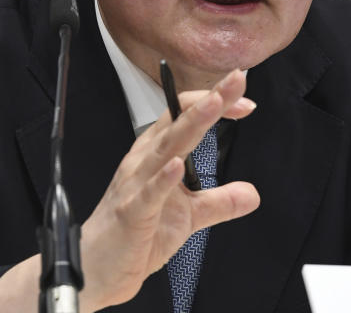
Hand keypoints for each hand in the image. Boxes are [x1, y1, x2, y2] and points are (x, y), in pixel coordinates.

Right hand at [77, 68, 258, 309]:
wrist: (98, 269)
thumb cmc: (136, 234)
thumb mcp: (188, 216)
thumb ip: (219, 201)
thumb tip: (252, 194)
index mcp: (157, 155)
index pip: (185, 117)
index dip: (215, 104)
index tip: (245, 102)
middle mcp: (145, 161)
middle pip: (179, 122)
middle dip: (209, 99)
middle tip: (236, 80)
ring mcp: (136, 184)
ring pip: (166, 148)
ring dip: (191, 124)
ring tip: (214, 105)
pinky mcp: (132, 213)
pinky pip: (149, 193)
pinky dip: (164, 179)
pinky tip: (178, 165)